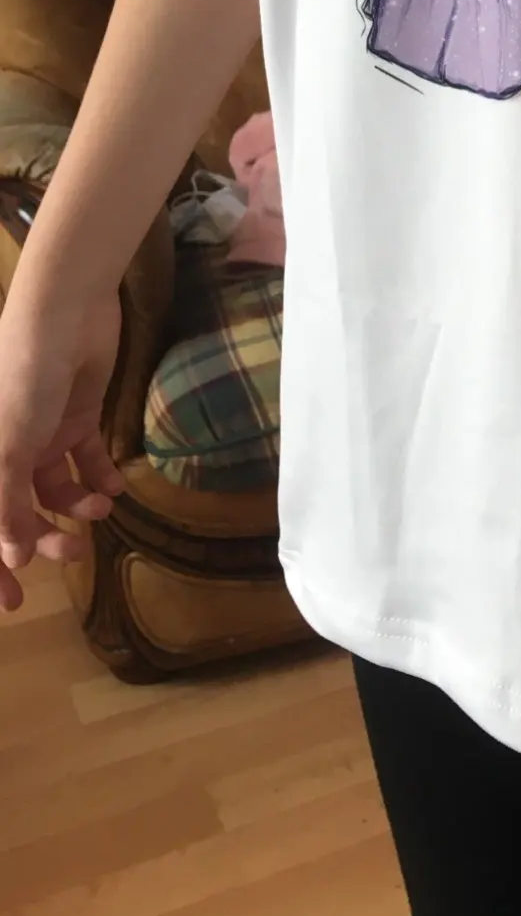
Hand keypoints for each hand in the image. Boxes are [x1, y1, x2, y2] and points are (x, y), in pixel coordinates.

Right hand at [0, 287, 124, 611]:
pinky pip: (87, 458)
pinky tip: (115, 487)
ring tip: (100, 511)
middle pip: (18, 511)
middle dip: (44, 537)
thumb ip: (5, 503)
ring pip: (55, 488)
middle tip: (73, 555)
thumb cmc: (21, 377)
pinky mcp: (78, 415)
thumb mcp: (8, 445)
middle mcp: (7, 450)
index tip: (12, 602)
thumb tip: (13, 558)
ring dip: (77, 507)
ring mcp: (42, 433)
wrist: (65, 313)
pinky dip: (101, 476)